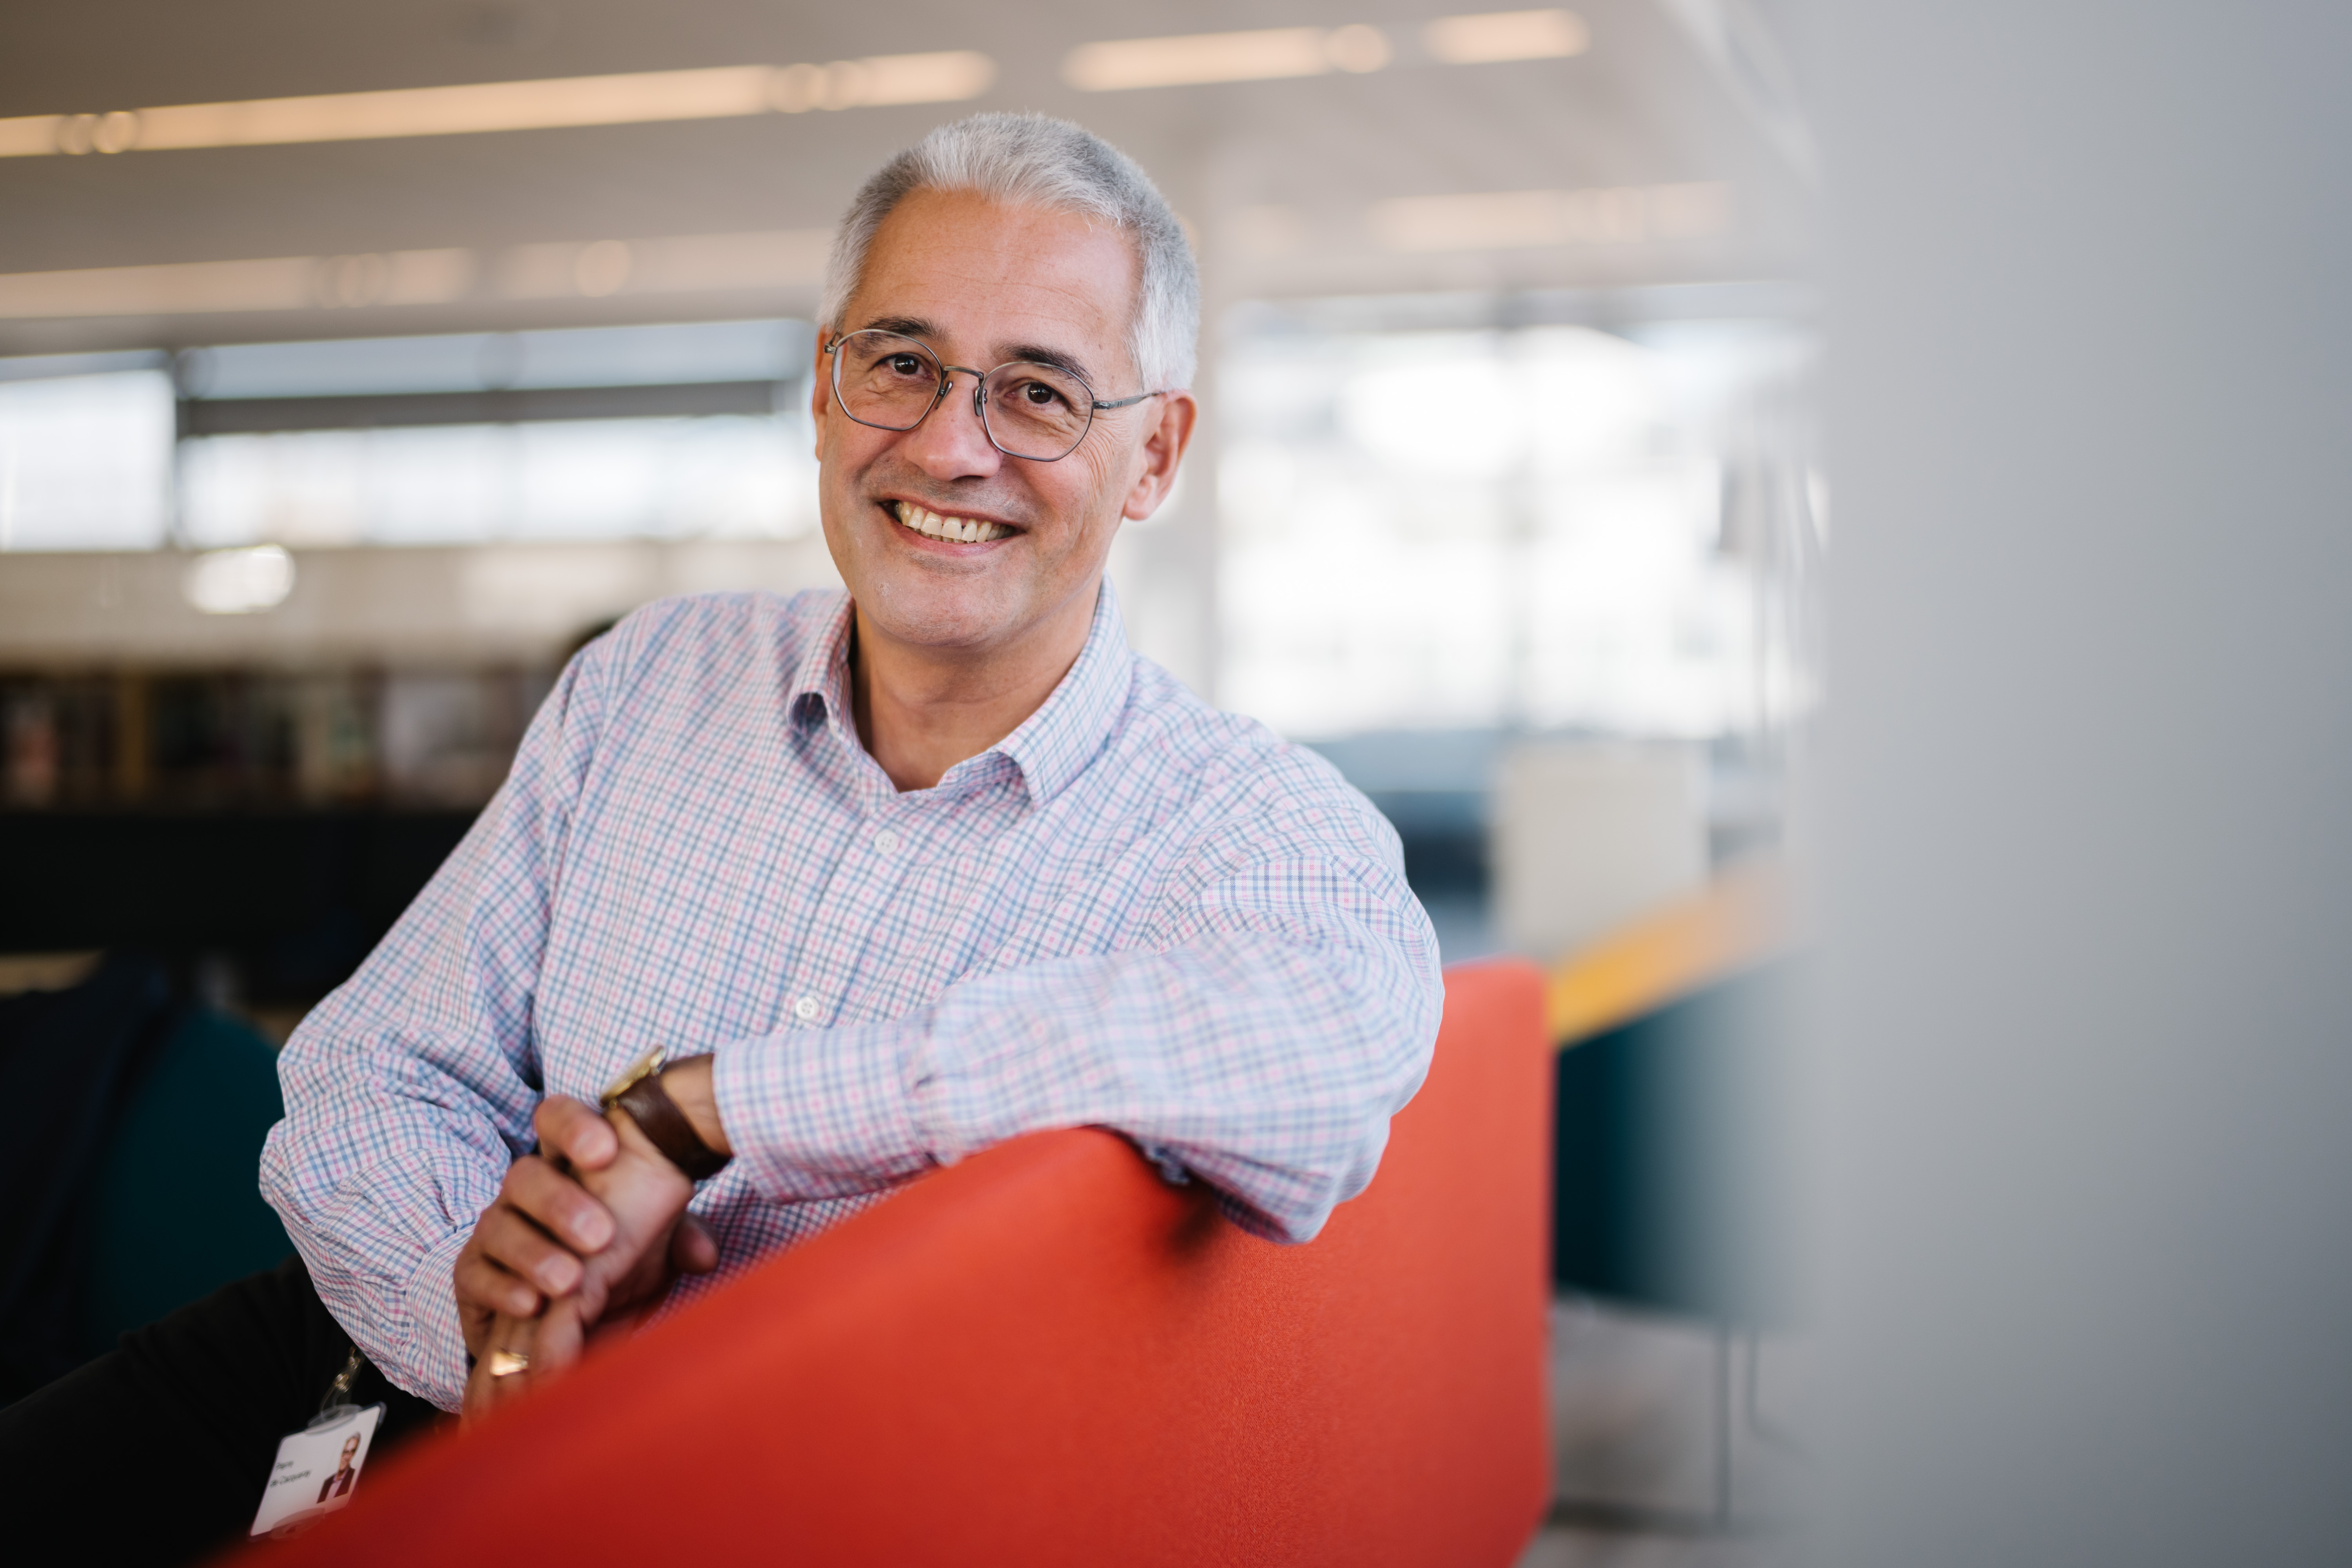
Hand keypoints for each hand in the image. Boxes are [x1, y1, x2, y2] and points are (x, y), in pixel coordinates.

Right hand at [457, 1095, 716, 1417]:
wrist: (554, 1317)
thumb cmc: (607, 1262)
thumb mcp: (647, 1250)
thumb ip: (674, 1239)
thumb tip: (705, 1255)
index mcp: (566, 1166)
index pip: (557, 1121)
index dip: (575, 1127)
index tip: (608, 1150)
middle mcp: (524, 1190)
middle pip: (525, 1175)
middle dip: (561, 1203)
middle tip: (602, 1236)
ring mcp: (494, 1229)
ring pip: (499, 1226)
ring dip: (536, 1254)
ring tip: (571, 1281)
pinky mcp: (472, 1274)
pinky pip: (477, 1275)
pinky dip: (504, 1290)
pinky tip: (531, 1304)